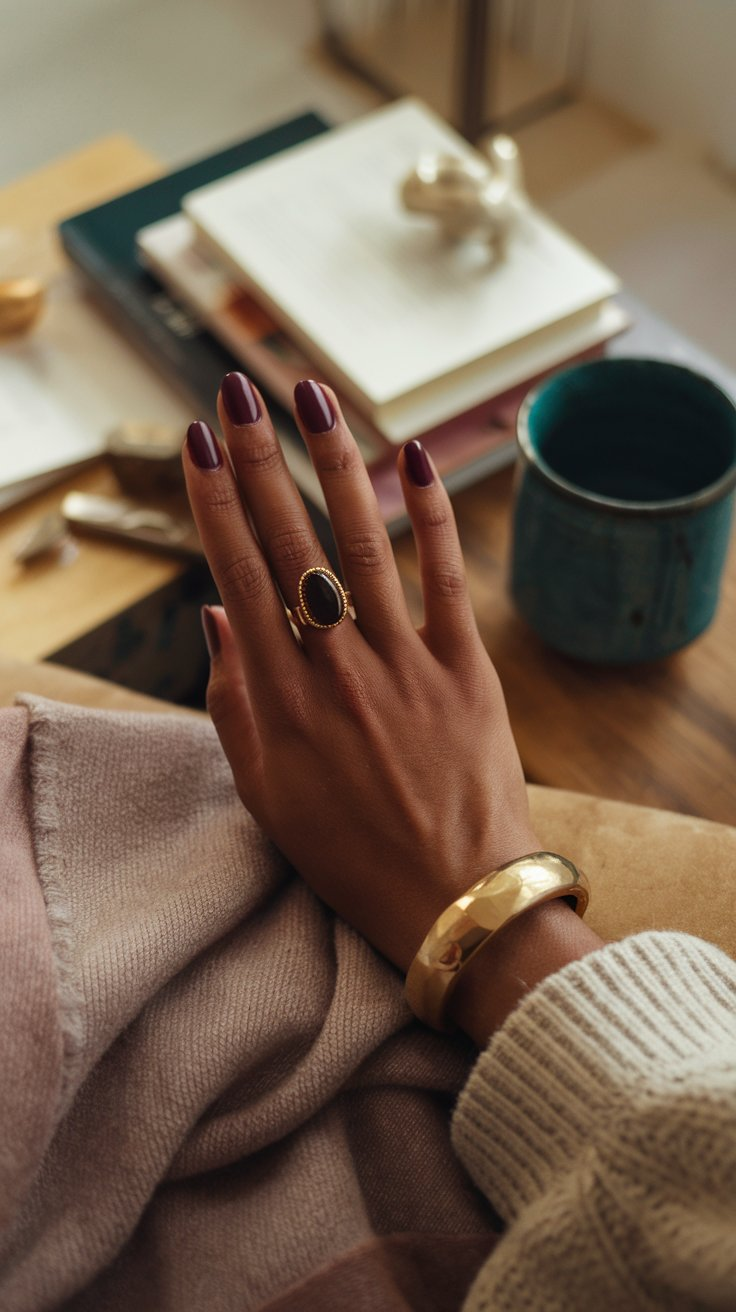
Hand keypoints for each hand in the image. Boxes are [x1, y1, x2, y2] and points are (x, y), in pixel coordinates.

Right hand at [183, 374, 539, 975]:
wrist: (455, 902)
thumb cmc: (349, 852)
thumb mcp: (264, 793)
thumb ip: (233, 701)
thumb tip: (215, 614)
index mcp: (280, 701)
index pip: (236, 575)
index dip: (213, 501)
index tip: (198, 443)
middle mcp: (336, 669)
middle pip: (289, 542)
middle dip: (258, 458)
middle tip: (238, 391)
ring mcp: (406, 665)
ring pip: (362, 543)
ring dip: (335, 461)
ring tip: (311, 394)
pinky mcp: (466, 670)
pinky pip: (447, 578)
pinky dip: (432, 515)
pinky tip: (413, 457)